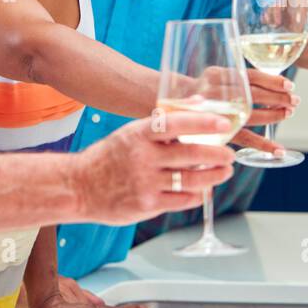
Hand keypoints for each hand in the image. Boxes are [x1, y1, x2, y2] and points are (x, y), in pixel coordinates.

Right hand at [78, 113, 236, 224]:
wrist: (78, 187)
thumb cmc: (110, 157)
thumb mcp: (132, 132)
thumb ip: (165, 121)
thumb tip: (199, 102)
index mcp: (139, 134)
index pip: (176, 123)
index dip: (202, 122)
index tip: (223, 123)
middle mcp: (143, 157)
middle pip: (190, 154)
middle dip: (217, 154)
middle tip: (230, 154)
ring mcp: (145, 183)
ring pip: (191, 180)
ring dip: (214, 176)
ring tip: (225, 171)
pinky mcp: (147, 205)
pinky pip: (182, 200)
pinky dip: (198, 195)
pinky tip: (204, 190)